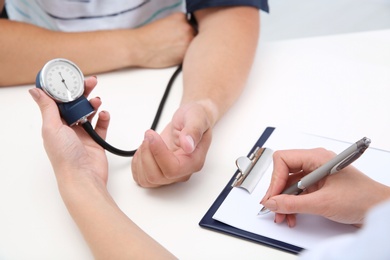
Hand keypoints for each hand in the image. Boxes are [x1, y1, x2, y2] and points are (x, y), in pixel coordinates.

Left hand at [29, 77, 108, 187]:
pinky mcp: (96, 140)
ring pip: (89, 112)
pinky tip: (105, 114)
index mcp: (54, 124)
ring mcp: (82, 134)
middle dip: (83, 92)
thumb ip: (47, 108)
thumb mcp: (52, 128)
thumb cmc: (65, 157)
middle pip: (76, 104)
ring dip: (94, 104)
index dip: (64, 89)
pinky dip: (104, 118)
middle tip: (91, 82)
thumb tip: (35, 91)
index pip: (58, 101)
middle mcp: (68, 128)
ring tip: (97, 101)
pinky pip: (101, 125)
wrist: (83, 176)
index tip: (70, 78)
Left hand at [131, 101, 212, 186]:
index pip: (173, 169)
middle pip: (156, 176)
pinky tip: (143, 150)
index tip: (152, 136)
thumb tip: (188, 145)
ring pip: (146, 179)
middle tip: (149, 135)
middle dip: (147, 154)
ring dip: (140, 159)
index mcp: (194, 162)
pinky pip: (141, 178)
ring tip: (147, 141)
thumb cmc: (195, 118)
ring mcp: (170, 174)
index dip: (159, 153)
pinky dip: (136, 164)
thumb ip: (193, 131)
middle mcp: (182, 172)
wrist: (189, 118)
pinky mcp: (159, 172)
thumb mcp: (196, 117)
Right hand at [133, 13, 195, 67]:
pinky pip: (189, 56)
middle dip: (187, 40)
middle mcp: (187, 27)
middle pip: (195, 35)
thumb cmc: (148, 37)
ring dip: (186, 49)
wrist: (139, 47)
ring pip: (193, 46)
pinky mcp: (185, 54)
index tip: (177, 36)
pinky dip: (182, 57)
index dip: (185, 32)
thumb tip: (189, 33)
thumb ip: (179, 26)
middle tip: (174, 44)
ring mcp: (187, 41)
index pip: (192, 24)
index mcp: (181, 17)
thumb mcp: (166, 23)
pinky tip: (171, 55)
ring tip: (171, 49)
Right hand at [261, 149, 389, 226]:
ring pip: (289, 184)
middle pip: (284, 172)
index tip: (273, 196)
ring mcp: (316, 175)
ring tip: (282, 216)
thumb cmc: (362, 199)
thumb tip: (272, 202)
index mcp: (317, 157)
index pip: (283, 160)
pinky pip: (298, 192)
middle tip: (273, 207)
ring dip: (284, 201)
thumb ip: (294, 203)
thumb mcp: (323, 203)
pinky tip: (292, 216)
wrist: (380, 210)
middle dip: (277, 192)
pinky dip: (292, 204)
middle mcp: (315, 163)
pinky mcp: (318, 186)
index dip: (275, 178)